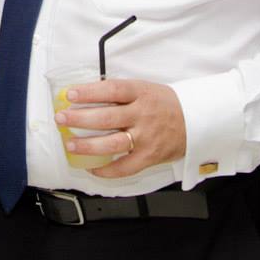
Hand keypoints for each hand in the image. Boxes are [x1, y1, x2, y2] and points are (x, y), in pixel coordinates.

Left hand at [54, 78, 185, 177]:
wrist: (197, 120)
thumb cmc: (166, 103)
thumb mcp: (146, 89)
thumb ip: (122, 93)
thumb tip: (90, 95)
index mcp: (141, 92)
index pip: (112, 90)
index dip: (89, 92)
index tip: (70, 94)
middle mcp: (142, 114)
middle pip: (106, 117)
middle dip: (80, 119)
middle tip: (62, 119)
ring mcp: (146, 137)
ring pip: (112, 143)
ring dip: (88, 145)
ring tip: (70, 144)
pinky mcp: (150, 156)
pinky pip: (125, 167)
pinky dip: (107, 170)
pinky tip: (93, 168)